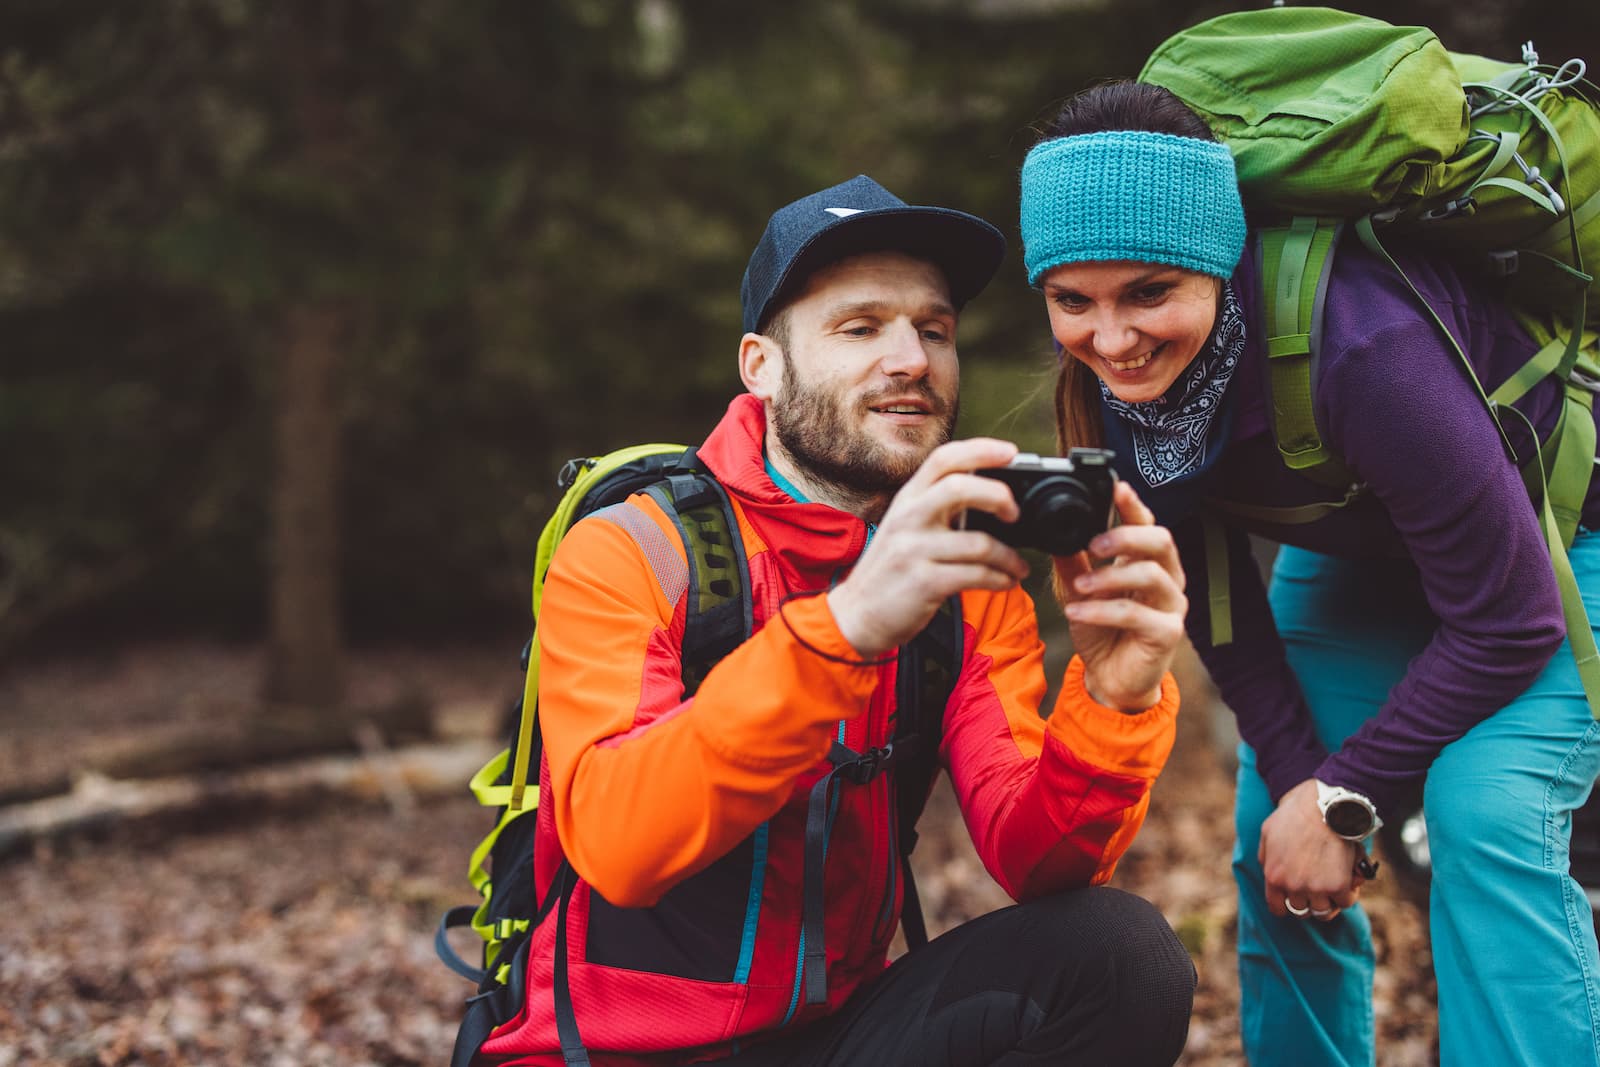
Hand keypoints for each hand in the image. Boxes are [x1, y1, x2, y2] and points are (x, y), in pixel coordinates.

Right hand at [828, 438, 1029, 656]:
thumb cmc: (891, 569)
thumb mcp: (906, 526)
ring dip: (1009, 557)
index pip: (943, 459)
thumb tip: (991, 495)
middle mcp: (908, 518)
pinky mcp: (924, 582)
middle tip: (1015, 514)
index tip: (1011, 453)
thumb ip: (937, 506)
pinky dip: (1001, 580)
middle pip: (959, 487)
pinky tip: (1005, 582)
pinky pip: (977, 575)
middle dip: (998, 496)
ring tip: (1018, 566)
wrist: (858, 614)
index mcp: (908, 498)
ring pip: (979, 543)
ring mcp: (914, 550)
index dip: (981, 450)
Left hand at [1055, 481, 1186, 709]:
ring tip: (1080, 584)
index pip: (1147, 524)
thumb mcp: (1079, 591)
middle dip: (1126, 535)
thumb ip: (1073, 562)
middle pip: (1161, 541)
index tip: (1115, 487)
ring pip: (1151, 574)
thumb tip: (1056, 531)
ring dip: (1110, 576)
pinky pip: (1136, 613)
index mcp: (1147, 562)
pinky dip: (1102, 610)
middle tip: (1093, 543)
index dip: (1134, 505)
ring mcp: (1171, 606)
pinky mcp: (1167, 633)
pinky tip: (1076, 611)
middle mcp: (1166, 579)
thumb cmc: (1102, 632)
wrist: (1110, 680)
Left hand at [1259, 778, 1366, 920]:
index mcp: (1273, 876)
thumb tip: (1269, 873)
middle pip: (1302, 910)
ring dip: (1330, 900)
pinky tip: (1348, 880)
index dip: (1287, 905)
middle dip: (1309, 900)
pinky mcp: (1339, 885)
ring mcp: (1316, 888)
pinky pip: (1345, 902)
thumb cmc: (1296, 815)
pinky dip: (1348, 894)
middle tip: (1317, 887)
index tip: (1295, 900)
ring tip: (1333, 885)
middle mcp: (1293, 886)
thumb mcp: (1268, 834)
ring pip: (1324, 911)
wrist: (1323, 805)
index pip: (1278, 908)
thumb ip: (1265, 858)